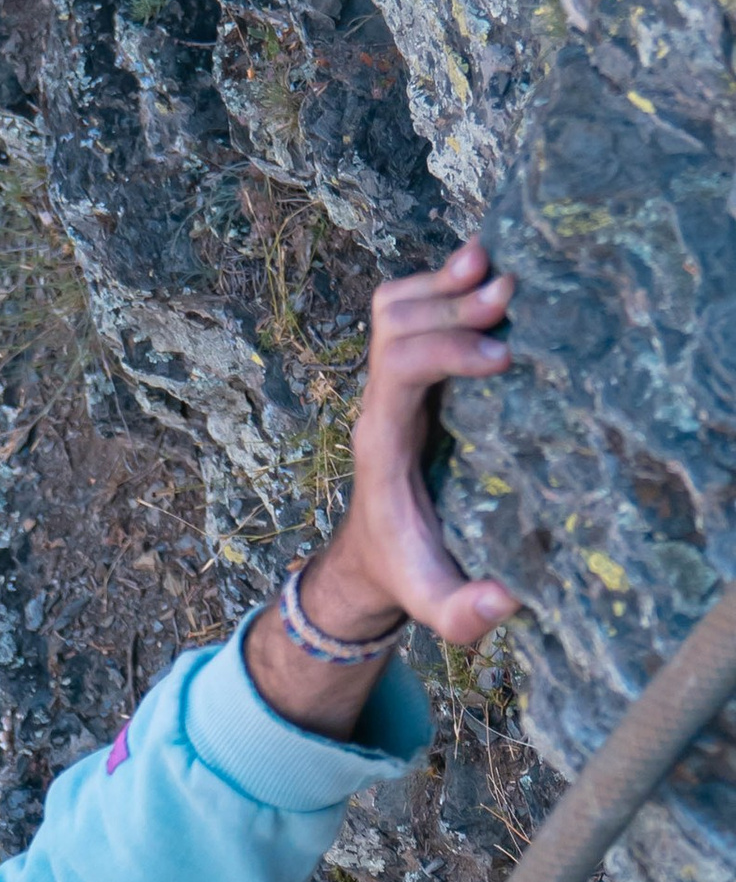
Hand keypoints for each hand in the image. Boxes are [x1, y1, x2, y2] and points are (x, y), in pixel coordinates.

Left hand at [309, 238, 517, 650]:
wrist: (371, 558)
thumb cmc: (407, 573)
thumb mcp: (433, 603)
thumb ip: (462, 614)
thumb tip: (505, 601)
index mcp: (383, 445)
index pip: (398, 370)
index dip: (447, 351)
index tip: (502, 360)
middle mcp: (380, 405)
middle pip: (393, 324)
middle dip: (449, 304)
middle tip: (510, 296)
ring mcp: (389, 386)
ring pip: (394, 307)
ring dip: (442, 282)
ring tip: (495, 268)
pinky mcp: (409, 375)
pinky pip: (409, 309)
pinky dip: (440, 282)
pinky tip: (481, 269)